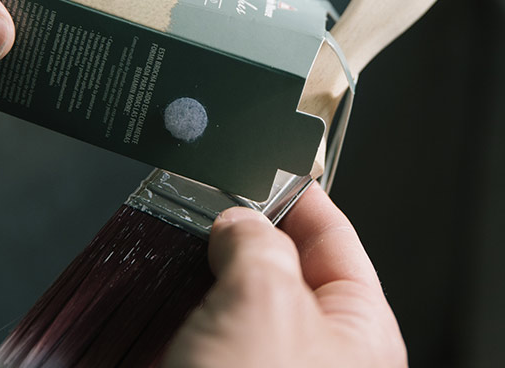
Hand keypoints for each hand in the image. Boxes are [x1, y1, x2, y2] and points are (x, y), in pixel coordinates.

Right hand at [162, 183, 407, 367]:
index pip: (333, 235)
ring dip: (196, 261)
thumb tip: (237, 219)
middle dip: (236, 227)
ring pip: (226, 290)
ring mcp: (257, 363)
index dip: (296, 192)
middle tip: (200, 193)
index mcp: (355, 328)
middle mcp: (309, 346)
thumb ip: (257, 241)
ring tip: (166, 225)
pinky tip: (149, 275)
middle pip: (275, 260)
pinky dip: (171, 298)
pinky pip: (193, 322)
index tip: (261, 158)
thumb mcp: (265, 304)